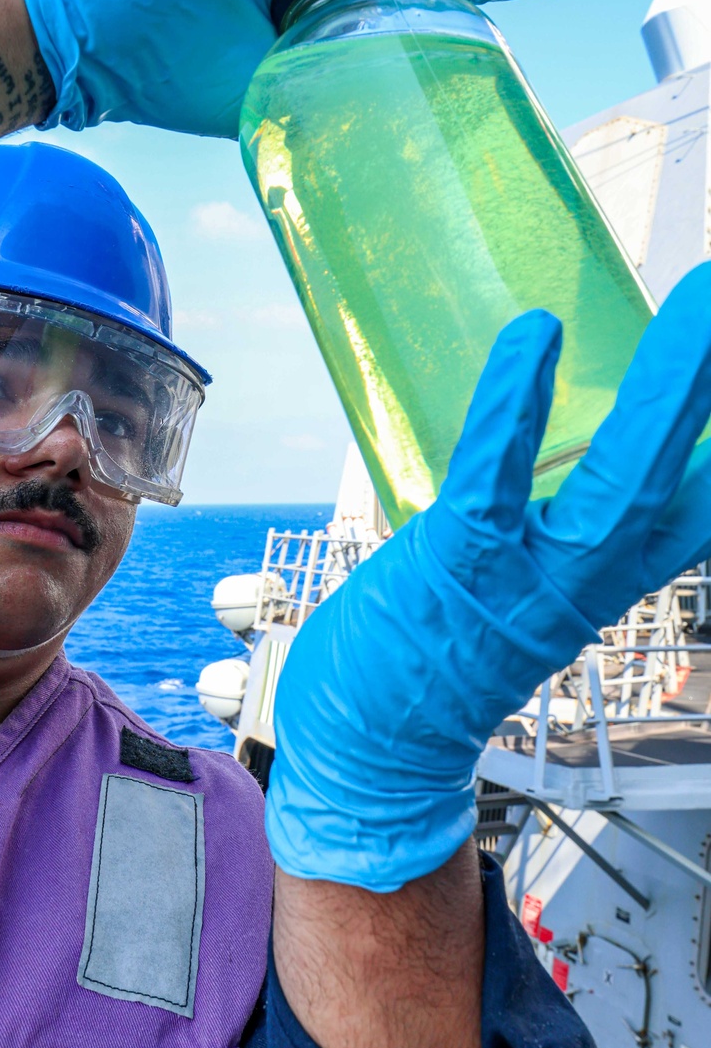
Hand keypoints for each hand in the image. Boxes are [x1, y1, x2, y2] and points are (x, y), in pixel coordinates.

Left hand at [266, 263, 710, 892]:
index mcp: (607, 579)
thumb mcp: (521, 585)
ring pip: (618, 482)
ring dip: (666, 391)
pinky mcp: (459, 560)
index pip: (693, 512)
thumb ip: (548, 520)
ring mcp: (528, 574)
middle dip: (707, 392)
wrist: (370, 747)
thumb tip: (547, 442)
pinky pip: (495, 475)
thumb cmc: (439, 648)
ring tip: (704, 300)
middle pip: (675, 480)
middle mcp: (588, 580)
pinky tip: (536, 336)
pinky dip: (515, 405)